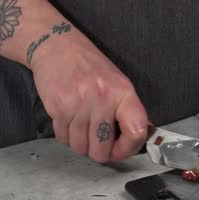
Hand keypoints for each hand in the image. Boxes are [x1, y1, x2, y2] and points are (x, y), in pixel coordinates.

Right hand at [30, 31, 148, 162]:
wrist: (58, 48)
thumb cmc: (92, 67)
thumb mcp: (120, 84)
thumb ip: (129, 111)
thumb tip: (141, 136)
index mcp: (124, 94)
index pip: (136, 132)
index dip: (128, 149)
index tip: (122, 150)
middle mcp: (102, 100)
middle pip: (102, 150)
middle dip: (100, 151)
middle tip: (98, 141)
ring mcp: (78, 105)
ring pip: (80, 148)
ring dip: (81, 144)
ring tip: (83, 128)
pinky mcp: (57, 109)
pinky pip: (63, 139)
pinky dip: (67, 136)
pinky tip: (71, 122)